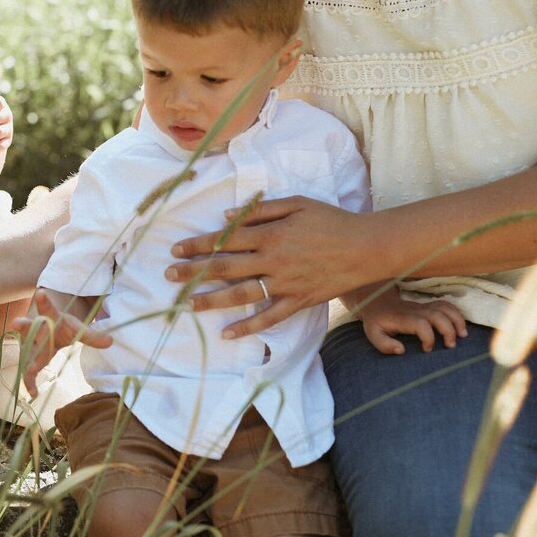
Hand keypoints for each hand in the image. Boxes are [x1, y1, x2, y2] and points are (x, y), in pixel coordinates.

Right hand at [11, 289, 110, 397]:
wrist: (45, 329)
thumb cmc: (61, 327)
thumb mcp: (76, 328)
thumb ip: (92, 335)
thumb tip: (111, 342)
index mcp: (49, 318)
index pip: (47, 309)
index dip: (44, 302)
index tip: (41, 292)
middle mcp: (35, 330)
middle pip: (29, 327)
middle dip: (24, 326)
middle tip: (17, 322)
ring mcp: (29, 345)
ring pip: (26, 351)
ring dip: (27, 360)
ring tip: (30, 370)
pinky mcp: (29, 358)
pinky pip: (28, 371)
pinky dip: (30, 381)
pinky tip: (34, 393)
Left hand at [167, 196, 380, 338]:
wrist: (367, 247)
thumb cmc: (331, 220)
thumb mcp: (297, 203)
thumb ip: (260, 210)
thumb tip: (225, 217)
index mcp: (271, 234)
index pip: (224, 240)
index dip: (197, 245)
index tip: (175, 250)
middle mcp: (273, 260)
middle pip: (225, 267)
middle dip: (194, 272)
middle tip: (169, 276)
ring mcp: (286, 283)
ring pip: (242, 295)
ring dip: (212, 300)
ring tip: (189, 304)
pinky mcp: (299, 301)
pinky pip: (270, 317)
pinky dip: (249, 326)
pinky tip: (228, 333)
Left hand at [352, 286, 467, 354]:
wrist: (377, 302)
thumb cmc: (377, 322)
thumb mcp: (373, 335)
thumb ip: (385, 345)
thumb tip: (402, 350)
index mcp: (402, 318)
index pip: (421, 324)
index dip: (428, 337)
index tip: (427, 350)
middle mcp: (415, 310)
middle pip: (437, 315)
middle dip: (448, 330)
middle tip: (450, 346)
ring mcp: (422, 306)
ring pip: (444, 307)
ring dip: (457, 320)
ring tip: (463, 336)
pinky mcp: (428, 306)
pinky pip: (445, 305)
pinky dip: (456, 314)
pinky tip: (460, 327)